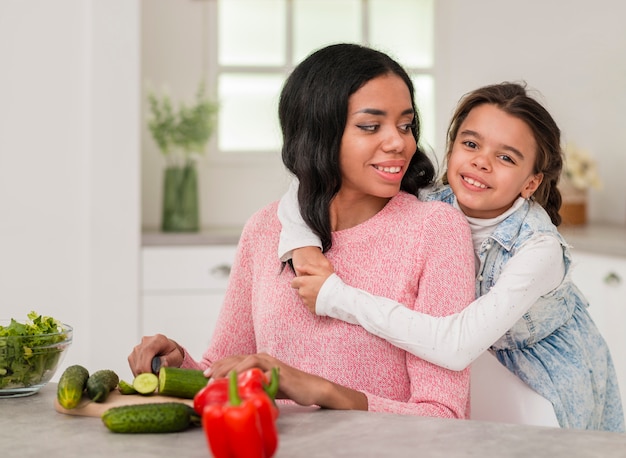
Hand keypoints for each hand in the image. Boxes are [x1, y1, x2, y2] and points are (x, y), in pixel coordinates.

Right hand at [127, 334, 183, 375]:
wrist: (167, 350)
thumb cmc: (172, 354)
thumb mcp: (177, 357)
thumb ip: (170, 360)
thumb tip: (162, 365)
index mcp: (158, 339)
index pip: (147, 351)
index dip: (146, 366)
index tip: (151, 378)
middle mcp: (145, 341)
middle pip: (140, 360)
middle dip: (146, 374)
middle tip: (155, 382)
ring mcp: (137, 348)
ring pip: (135, 366)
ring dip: (143, 375)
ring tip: (154, 376)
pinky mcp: (132, 355)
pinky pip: (133, 367)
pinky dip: (139, 374)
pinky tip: (148, 374)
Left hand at [205, 352, 365, 409]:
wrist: (310, 388)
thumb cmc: (289, 387)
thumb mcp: (266, 386)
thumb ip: (253, 384)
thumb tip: (235, 392)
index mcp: (259, 360)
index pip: (235, 360)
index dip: (220, 365)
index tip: (206, 374)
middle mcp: (263, 358)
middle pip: (236, 358)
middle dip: (220, 367)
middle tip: (207, 377)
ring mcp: (270, 362)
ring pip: (245, 360)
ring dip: (230, 369)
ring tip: (218, 379)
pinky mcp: (277, 369)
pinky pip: (258, 368)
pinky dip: (246, 372)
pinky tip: (237, 379)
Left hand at [290, 247, 334, 312]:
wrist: (338, 298)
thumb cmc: (330, 282)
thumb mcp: (321, 270)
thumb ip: (307, 267)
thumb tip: (297, 267)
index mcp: (303, 282)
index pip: (293, 282)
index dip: (299, 281)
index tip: (306, 281)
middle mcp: (302, 293)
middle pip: (300, 290)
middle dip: (306, 287)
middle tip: (316, 286)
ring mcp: (306, 301)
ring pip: (305, 297)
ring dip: (309, 295)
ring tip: (320, 292)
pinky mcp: (310, 308)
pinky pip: (309, 304)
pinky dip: (313, 302)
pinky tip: (321, 299)